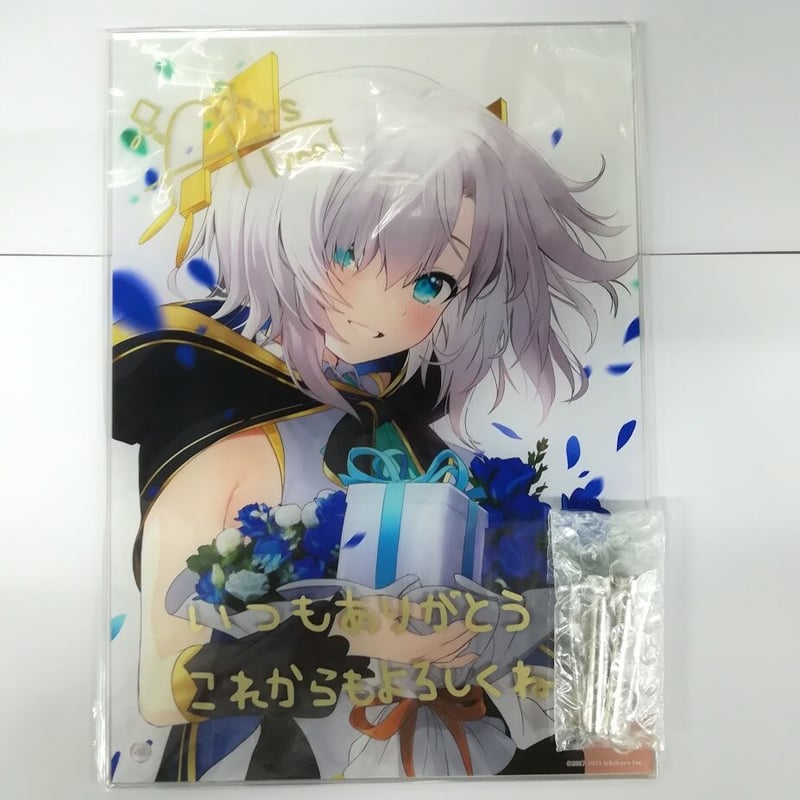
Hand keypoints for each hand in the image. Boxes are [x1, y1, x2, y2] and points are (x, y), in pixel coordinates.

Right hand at [332, 594, 479, 668]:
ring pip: (440, 661)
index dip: (460, 630)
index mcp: (413, 643)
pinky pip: (431, 663)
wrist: (344, 637)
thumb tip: (435, 611)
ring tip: (474, 651)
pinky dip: (445, 663)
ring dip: (458, 655)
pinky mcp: (405, 659)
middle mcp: (416, 656)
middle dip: (464, 639)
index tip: (474, 620)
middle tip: (479, 627)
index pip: (444, 638)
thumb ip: (415, 611)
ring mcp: (410, 660)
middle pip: (446, 649)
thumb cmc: (366, 619)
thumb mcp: (390, 607)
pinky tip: (451, 660)